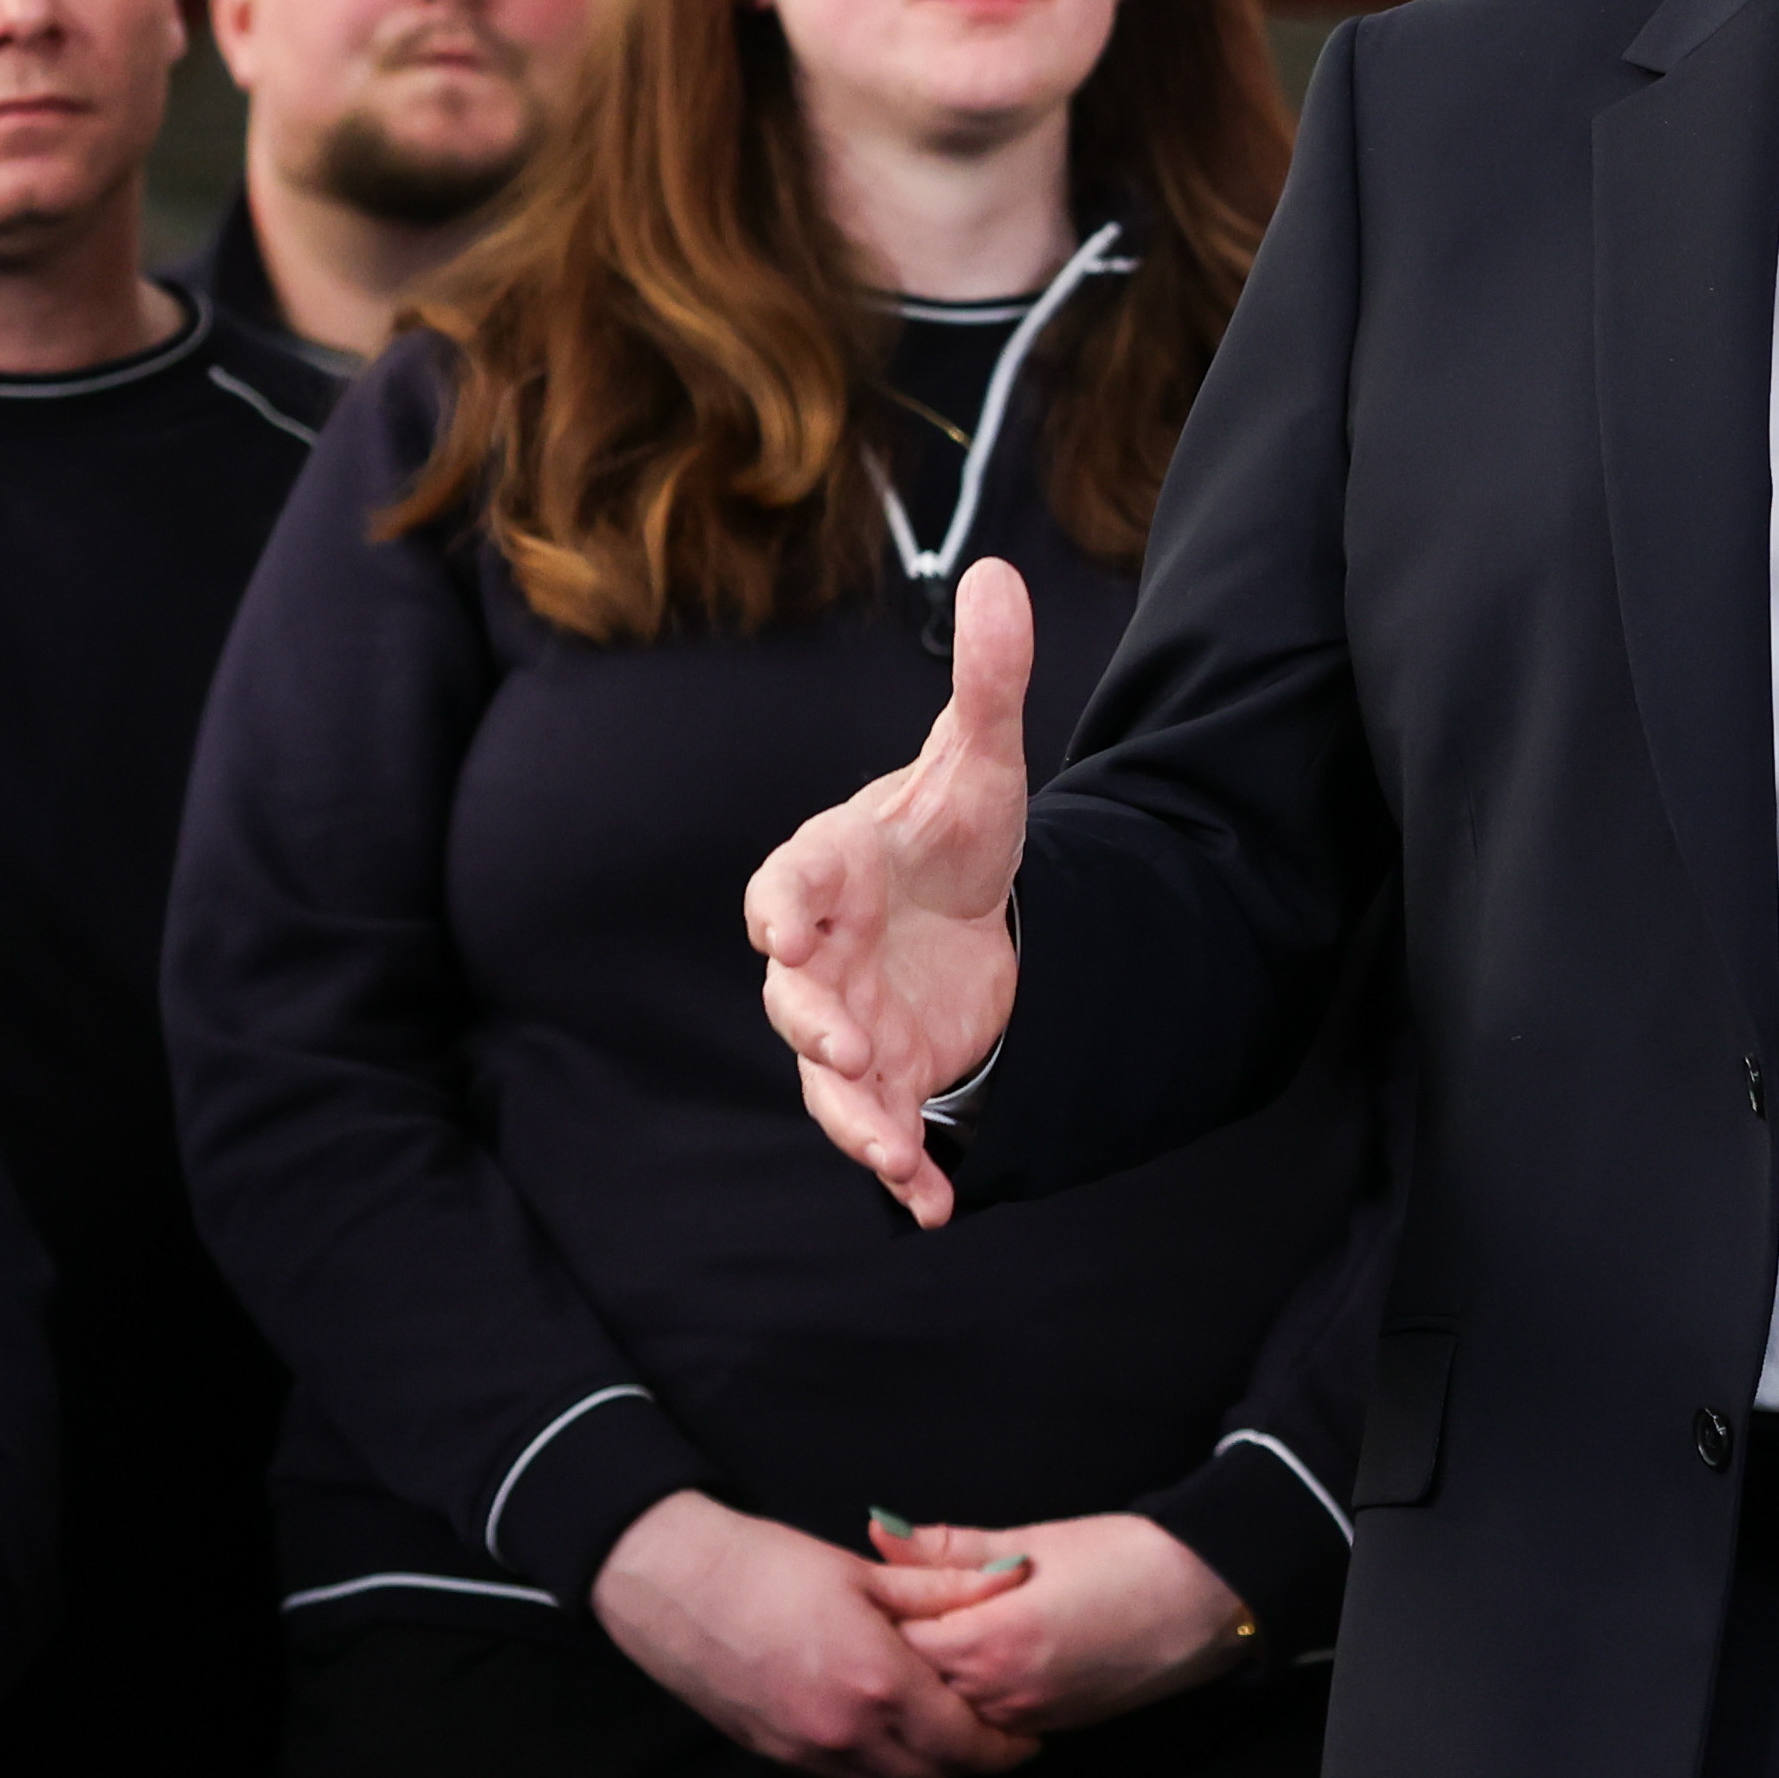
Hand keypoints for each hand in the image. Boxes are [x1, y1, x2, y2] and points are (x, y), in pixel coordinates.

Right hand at [592, 1490, 1025, 1777]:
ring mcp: (810, 1751)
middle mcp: (847, 1732)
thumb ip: (948, 1586)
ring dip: (929, 1768)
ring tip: (948, 1733)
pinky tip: (891, 1732)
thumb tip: (1016, 1572)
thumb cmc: (769, 1568)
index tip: (1026, 1735)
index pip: (966, 1744)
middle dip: (974, 1761)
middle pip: (936, 1774)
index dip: (1005, 1747)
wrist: (675, 1585)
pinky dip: (883, 1768)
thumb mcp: (866, 1573)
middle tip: (995, 1732)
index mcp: (880, 1684)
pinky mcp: (779, 1755)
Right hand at [755, 561, 1039, 1225]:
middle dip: (813, 1021)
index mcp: (826, 870)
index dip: (781, 905)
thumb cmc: (949, 834)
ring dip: (853, 1116)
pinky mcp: (884, 1076)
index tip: (782, 925)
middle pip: (792, 993)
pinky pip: (877, 1128)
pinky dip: (902, 1168)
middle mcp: (819, 955)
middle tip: (847, 1045)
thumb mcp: (981, 762)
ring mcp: (844, 1022)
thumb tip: (997, 572)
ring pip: (826, 1079)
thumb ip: (986, 682)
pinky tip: (938, 1205)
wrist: (968, 911)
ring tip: (892, 1148)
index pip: (784, 882)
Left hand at [866, 1509, 1253, 1752]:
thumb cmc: (1127, 1558)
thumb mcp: (1035, 1541)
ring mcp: (1028, 1718)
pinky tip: (972, 1667)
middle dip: (896, 1656)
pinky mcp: (1054, 1728)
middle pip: (916, 1686)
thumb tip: (879, 1535)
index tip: (864, 1597)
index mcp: (988, 1640)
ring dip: (932, 1682)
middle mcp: (1000, 1694)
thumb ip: (951, 1548)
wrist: (1210, 1598)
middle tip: (883, 1620)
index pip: (896, 1643)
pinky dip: (969, 1701)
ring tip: (926, 1642)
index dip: (876, 1618)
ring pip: (949, 1712)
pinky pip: (989, 1723)